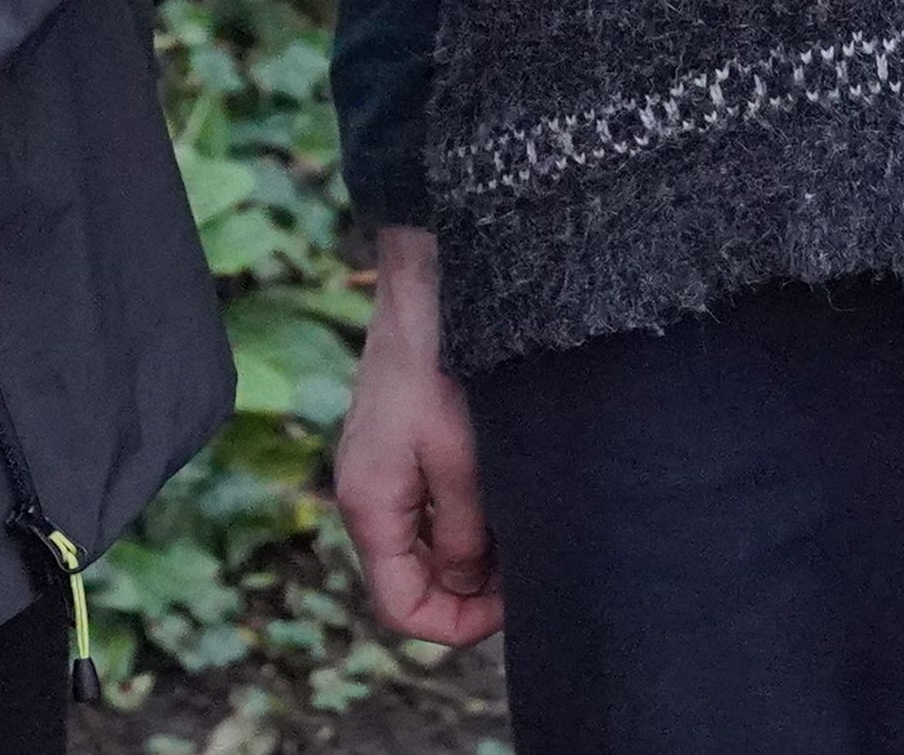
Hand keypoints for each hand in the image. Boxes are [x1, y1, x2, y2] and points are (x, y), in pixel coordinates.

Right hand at [331, 227, 502, 646]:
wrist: (434, 277)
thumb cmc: (445, 360)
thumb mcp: (464, 458)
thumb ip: (466, 532)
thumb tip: (469, 585)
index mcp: (371, 506)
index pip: (403, 607)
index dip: (458, 626)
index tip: (515, 608)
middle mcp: (370, 495)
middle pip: (415, 580)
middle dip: (472, 591)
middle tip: (534, 571)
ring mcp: (386, 469)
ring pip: (431, 544)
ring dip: (477, 552)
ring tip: (531, 532)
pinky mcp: (405, 444)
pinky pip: (436, 506)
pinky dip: (472, 516)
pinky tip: (513, 495)